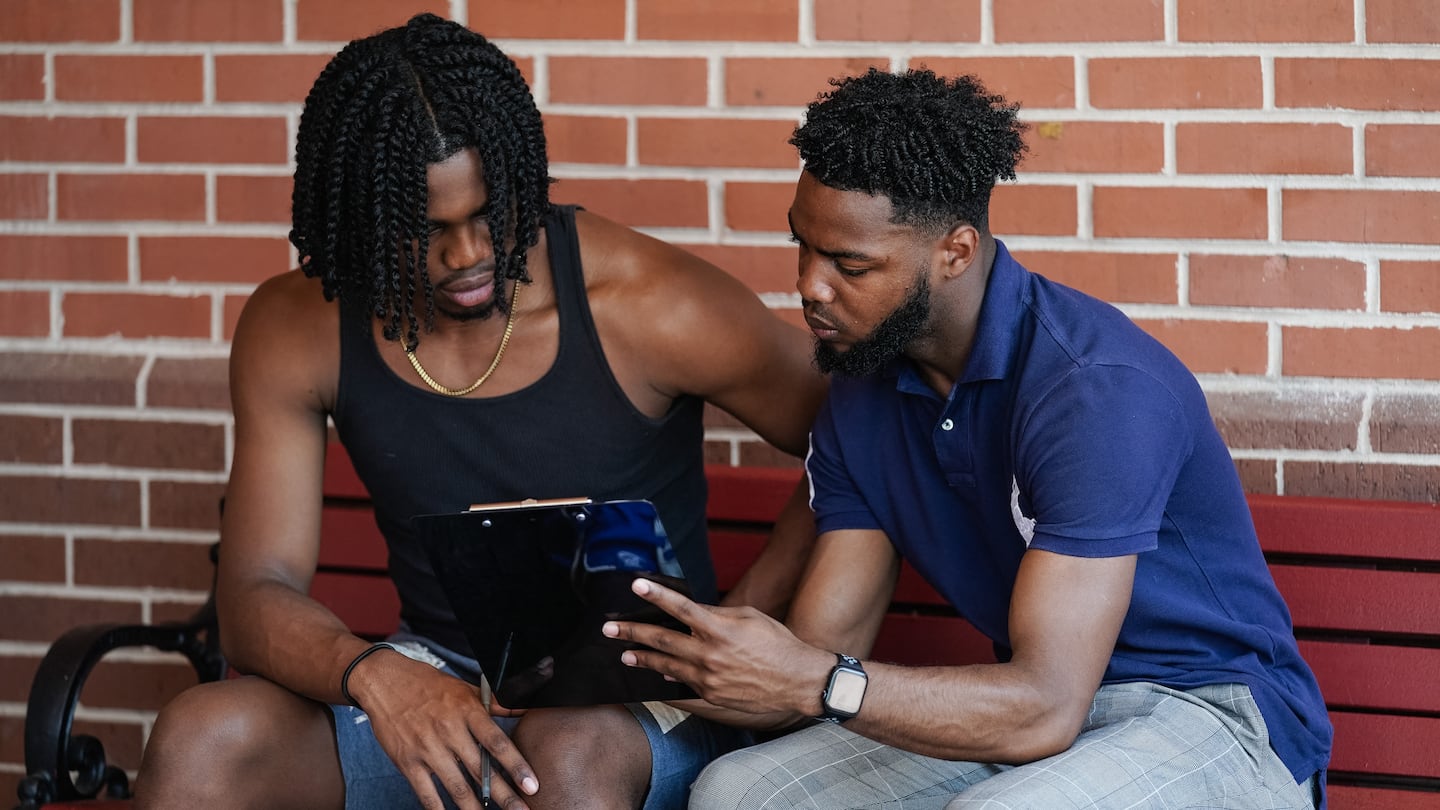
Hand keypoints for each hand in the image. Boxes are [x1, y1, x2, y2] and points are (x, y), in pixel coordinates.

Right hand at [348, 650, 538, 808]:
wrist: (385, 682)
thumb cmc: (430, 686)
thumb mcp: (465, 689)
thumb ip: (495, 704)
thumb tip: (524, 709)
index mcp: (467, 711)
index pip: (497, 743)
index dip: (516, 766)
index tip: (532, 785)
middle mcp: (449, 731)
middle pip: (481, 770)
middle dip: (504, 795)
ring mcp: (427, 749)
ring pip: (456, 787)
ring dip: (475, 808)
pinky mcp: (407, 762)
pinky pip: (426, 793)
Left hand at [602, 577, 833, 716]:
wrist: (797, 680)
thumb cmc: (777, 643)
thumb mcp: (749, 617)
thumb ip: (717, 614)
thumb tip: (692, 614)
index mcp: (720, 629)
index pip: (681, 608)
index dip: (657, 595)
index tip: (636, 586)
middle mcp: (709, 655)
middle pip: (662, 640)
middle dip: (632, 632)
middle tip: (609, 628)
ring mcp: (708, 679)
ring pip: (666, 667)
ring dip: (642, 658)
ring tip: (625, 654)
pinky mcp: (711, 696)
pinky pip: (682, 687)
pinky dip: (667, 681)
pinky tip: (655, 677)